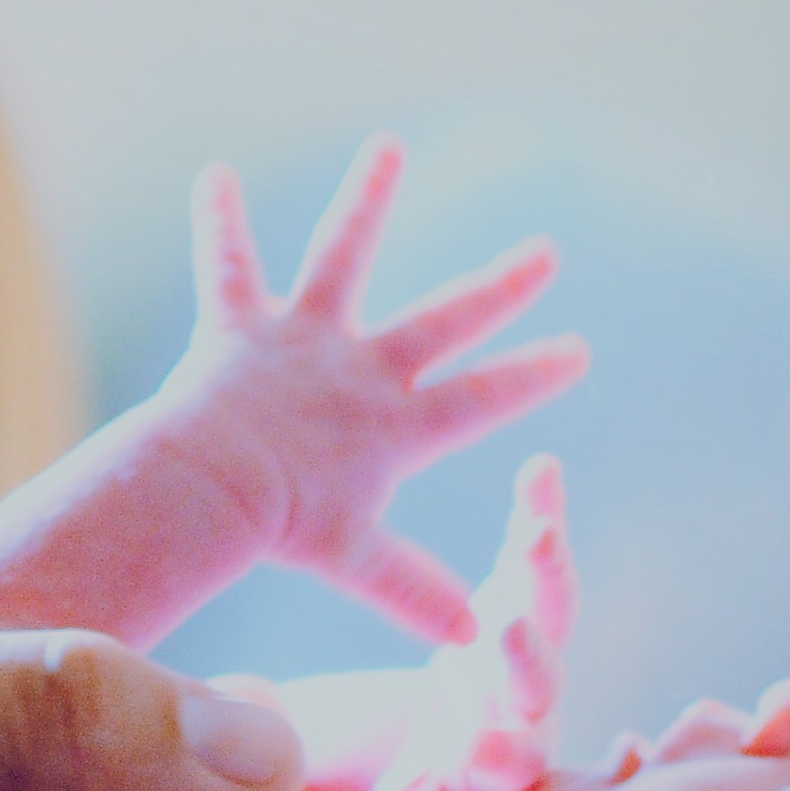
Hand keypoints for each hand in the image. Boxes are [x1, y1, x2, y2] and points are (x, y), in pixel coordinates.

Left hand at [158, 142, 587, 646]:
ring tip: (387, 147)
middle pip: (444, 320)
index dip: (530, 374)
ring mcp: (305, 340)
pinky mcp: (243, 326)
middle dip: (499, 288)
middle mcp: (361, 369)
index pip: (481, 398)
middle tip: (545, 253)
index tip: (578, 351)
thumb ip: (415, 592)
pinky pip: (228, 265)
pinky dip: (217, 221)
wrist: (216, 487)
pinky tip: (211, 173)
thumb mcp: (358, 562)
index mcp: (395, 424)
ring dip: (367, 200)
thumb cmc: (284, 529)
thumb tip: (473, 643)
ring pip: (343, 256)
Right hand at [309, 455, 574, 790]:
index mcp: (493, 774)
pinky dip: (541, 512)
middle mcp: (524, 712)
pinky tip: (541, 469)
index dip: (497, 762)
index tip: (486, 757)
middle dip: (523, 660)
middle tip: (508, 634)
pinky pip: (536, 554)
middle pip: (534, 688)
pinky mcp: (523, 596)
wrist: (462, 743)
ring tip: (535, 532)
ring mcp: (529, 652)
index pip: (502, 773)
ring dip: (541, 574)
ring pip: (546, 615)